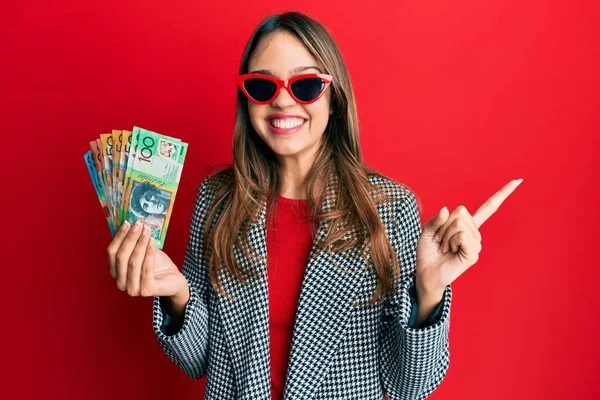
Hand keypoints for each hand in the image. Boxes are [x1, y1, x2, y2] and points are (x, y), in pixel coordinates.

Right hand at [106, 220, 187, 298]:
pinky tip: (152, 242)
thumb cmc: (157, 265)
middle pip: (121, 257)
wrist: (173, 279)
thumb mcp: (143, 250)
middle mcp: (121, 282)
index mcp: (116, 272)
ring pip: (133, 262)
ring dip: (140, 244)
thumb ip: (134, 241)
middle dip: (130, 238)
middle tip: (139, 224)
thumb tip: (130, 222)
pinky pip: (146, 269)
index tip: (127, 222)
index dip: (119, 237)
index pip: (112, 253)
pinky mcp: (146, 291)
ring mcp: (132, 289)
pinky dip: (149, 253)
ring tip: (147, 230)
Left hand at [415, 179, 523, 297]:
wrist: (425, 272)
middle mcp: (475, 234)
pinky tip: (451, 251)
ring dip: (445, 235)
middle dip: (444, 224)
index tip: (518, 180)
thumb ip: (437, 219)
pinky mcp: (473, 254)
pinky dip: (451, 241)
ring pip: (459, 224)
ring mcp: (476, 244)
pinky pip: (462, 235)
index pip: (489, 207)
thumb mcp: (428, 230)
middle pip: (460, 212)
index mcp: (467, 226)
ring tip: (444, 247)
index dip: (503, 193)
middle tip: (440, 240)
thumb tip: (447, 209)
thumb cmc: (427, 252)